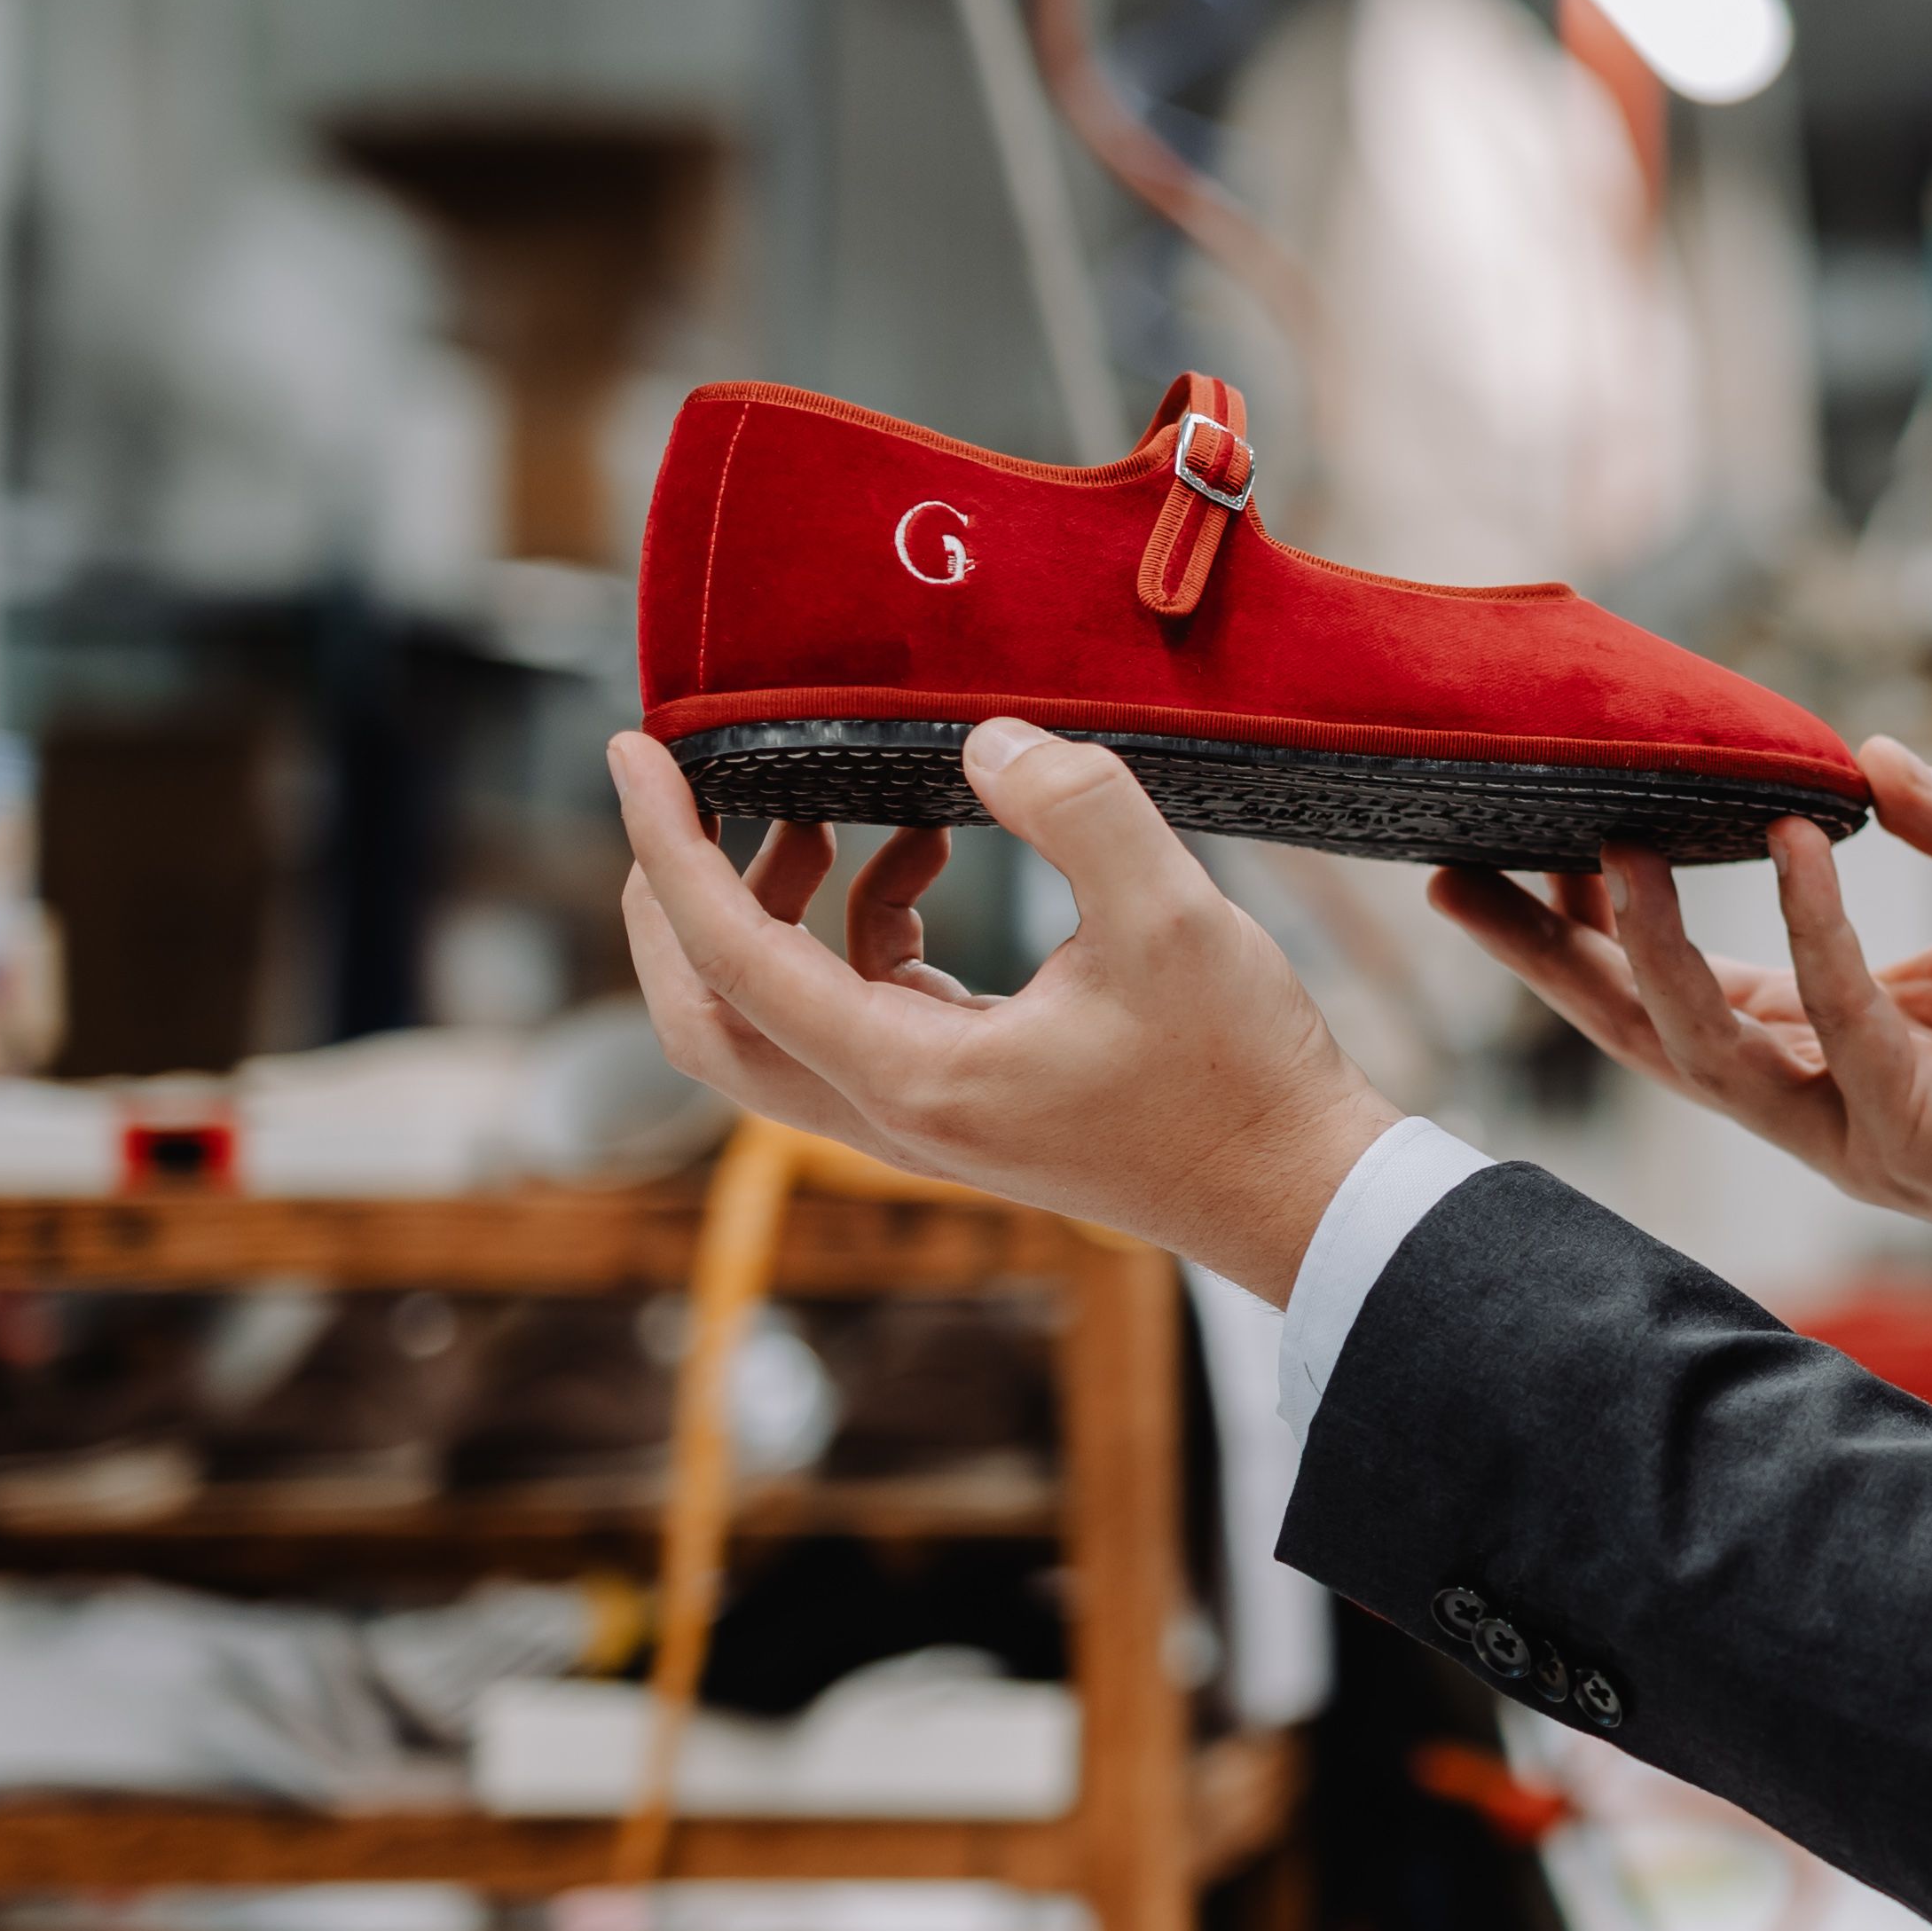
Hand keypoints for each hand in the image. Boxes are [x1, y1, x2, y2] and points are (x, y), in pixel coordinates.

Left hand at [610, 722, 1398, 1298]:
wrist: (1295, 1189)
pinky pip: (858, 1010)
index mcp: (911, 1076)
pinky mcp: (965, 1097)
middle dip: (673, 901)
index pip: (731, 959)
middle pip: (706, 1019)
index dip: (668, 850)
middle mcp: (892, 1110)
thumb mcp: (1173, 919)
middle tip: (685, 797)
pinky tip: (931, 855)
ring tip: (823, 807)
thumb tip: (986, 742)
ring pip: (773, 1019)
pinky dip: (862, 927)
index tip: (636, 753)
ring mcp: (924, 1112)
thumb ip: (1078, 810)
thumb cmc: (1239, 1075)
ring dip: (772, 910)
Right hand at [1431, 736, 1931, 1345]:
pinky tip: (1795, 844)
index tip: (1517, 835)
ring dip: (1654, 952)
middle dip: (1549, 960)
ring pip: (1713, 1050)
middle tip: (1457, 871)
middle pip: (1645, 1030)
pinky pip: (1846, 1031)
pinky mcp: (1925, 1143)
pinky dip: (1816, 936)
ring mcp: (1859, 1132)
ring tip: (1611, 847)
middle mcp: (1817, 1097)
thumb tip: (1871, 750)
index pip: (1676, 982)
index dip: (1592, 920)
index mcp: (1824, 1041)